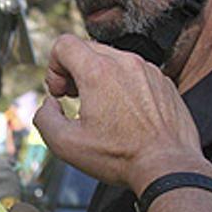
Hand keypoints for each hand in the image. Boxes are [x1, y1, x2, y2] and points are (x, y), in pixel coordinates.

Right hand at [33, 35, 211, 193]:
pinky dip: (124, 86)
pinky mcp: (163, 82)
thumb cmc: (122, 157)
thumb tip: (49, 105)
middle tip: (76, 99)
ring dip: (100, 77)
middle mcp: (125, 63)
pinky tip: (125, 113)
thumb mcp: (65, 144)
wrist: (167, 167)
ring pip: (113, 59)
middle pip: (87, 49)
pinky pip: (135, 72)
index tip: (60, 92)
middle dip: (74, 71)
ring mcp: (148, 71)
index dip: (53, 67)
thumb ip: (44, 117)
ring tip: (102, 108)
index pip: (64, 44)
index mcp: (98, 72)